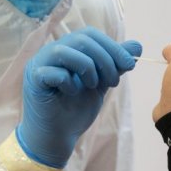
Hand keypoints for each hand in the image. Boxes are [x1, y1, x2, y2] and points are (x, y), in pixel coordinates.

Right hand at [17, 27, 141, 166]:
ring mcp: (39, 63)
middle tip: (114, 81)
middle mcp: (51, 51)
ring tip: (93, 86)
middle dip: (105, 59)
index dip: (112, 46)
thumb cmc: (76, 109)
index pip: (90, 34)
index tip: (130, 64)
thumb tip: (136, 46)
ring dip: (88, 68)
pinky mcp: (33, 79)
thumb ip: (115, 64)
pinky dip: (69, 82)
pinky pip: (54, 72)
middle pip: (81, 39)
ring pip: (65, 51)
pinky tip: (72, 94)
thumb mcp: (102, 83)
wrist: (59, 136)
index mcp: (67, 49)